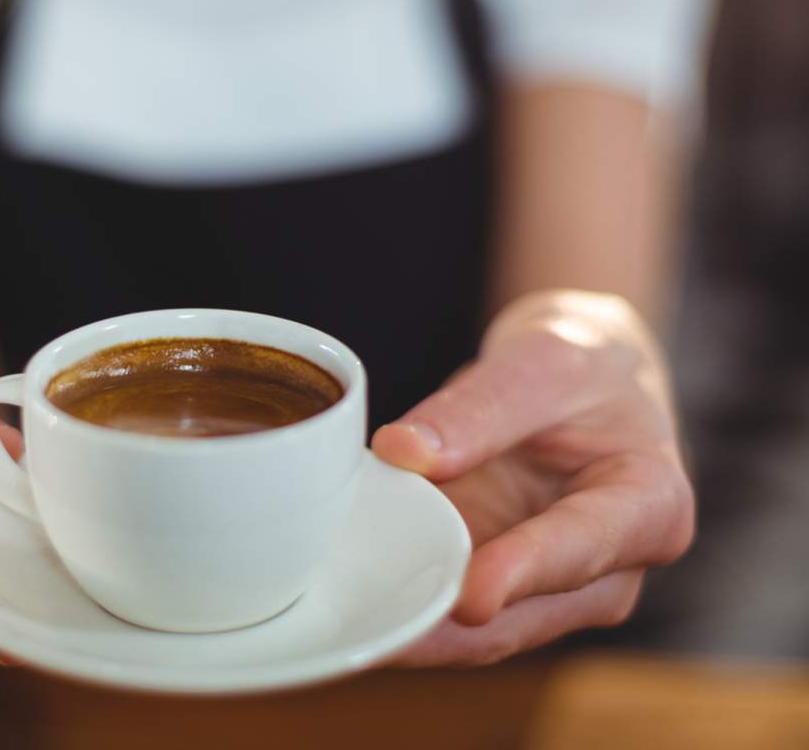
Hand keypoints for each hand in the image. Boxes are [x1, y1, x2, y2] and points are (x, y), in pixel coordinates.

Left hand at [372, 290, 692, 664]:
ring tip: (346, 628)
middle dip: (446, 630)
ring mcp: (550, 592)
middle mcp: (607, 571)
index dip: (524, 573)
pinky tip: (347, 610)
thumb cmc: (582, 367)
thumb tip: (402, 452)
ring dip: (412, 632)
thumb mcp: (541, 362)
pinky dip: (400, 611)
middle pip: (523, 614)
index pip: (583, 546)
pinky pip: (447, 615)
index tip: (472, 596)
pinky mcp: (499, 590)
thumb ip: (477, 409)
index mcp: (649, 506)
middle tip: (373, 630)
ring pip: (476, 634)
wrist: (585, 380)